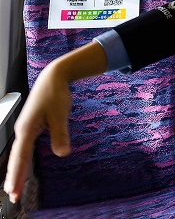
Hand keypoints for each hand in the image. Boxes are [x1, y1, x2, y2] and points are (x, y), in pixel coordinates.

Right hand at [5, 65, 72, 202]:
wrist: (53, 78)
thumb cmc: (55, 94)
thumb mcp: (60, 115)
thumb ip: (60, 134)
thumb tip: (63, 154)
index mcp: (26, 129)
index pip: (19, 157)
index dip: (16, 175)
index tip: (13, 190)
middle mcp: (22, 130)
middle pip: (15, 158)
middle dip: (13, 178)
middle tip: (12, 196)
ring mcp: (25, 128)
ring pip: (18, 154)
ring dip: (16, 170)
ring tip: (14, 186)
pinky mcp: (31, 126)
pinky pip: (23, 148)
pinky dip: (21, 160)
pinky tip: (22, 168)